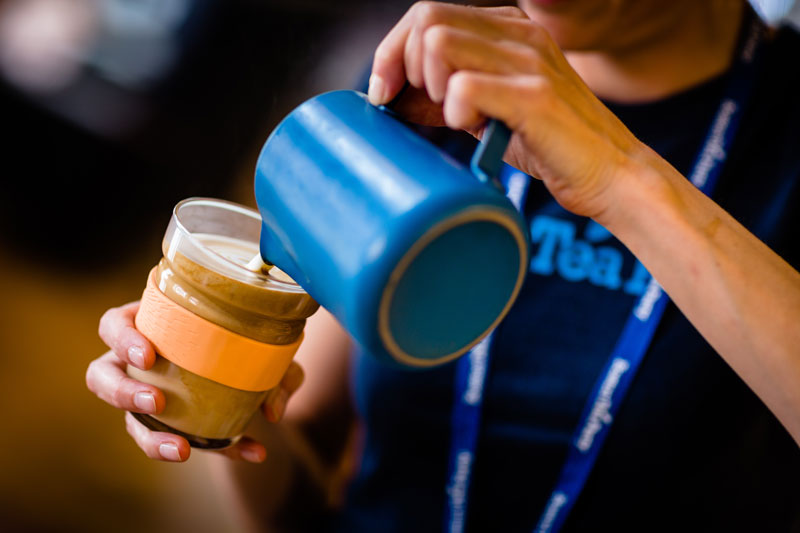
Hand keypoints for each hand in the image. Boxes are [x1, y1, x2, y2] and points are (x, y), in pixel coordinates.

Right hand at [86, 301, 304, 462]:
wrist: (263, 364)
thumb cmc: (250, 337)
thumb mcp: (268, 344)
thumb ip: (277, 370)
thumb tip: (271, 411)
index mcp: (150, 324)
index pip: (113, 325)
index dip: (122, 339)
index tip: (148, 356)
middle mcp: (136, 362)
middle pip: (100, 376)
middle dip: (120, 391)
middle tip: (154, 401)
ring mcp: (146, 395)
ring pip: (128, 420)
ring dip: (150, 438)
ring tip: (181, 449)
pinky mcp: (172, 425)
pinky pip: (185, 442)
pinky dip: (224, 449)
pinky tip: (253, 451)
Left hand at [368, 2, 654, 221]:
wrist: (610, 174)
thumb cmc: (548, 144)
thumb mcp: (488, 110)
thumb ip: (446, 93)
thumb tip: (391, 94)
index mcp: (509, 28)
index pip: (428, 14)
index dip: (392, 51)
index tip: (384, 92)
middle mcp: (520, 33)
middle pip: (426, 18)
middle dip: (402, 65)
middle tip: (417, 106)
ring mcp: (530, 60)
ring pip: (438, 43)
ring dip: (429, 86)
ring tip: (453, 117)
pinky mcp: (535, 96)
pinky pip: (463, 87)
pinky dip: (453, 113)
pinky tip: (473, 130)